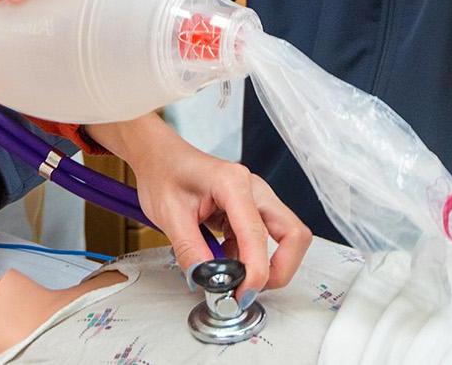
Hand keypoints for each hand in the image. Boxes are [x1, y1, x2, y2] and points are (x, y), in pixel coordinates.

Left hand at [94, 114, 309, 296]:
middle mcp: (253, 188)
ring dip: (266, 265)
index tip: (241, 293)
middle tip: (251, 288)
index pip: (257, 234)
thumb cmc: (163, 173)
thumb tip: (208, 281)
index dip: (256, 271)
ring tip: (234, 278)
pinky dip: (251, 258)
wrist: (158, 156)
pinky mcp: (251, 209)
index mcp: (232, 183)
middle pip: (292, 234)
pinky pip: (265, 239)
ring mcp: (256, 198)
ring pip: (285, 237)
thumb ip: (191, 251)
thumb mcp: (169, 216)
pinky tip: (226, 261)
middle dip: (280, 269)